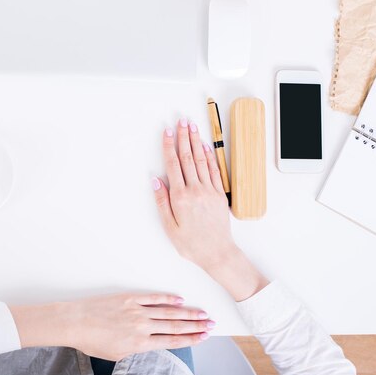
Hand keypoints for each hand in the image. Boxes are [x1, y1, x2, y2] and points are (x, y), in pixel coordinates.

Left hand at [10, 293, 212, 360]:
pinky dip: (168, 298)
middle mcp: (142, 326)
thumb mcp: (118, 354)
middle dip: (196, 326)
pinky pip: (153, 298)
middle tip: (211, 324)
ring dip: (188, 313)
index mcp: (140, 343)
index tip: (204, 337)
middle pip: (175, 326)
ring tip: (203, 313)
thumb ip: (138, 348)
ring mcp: (137, 310)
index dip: (191, 339)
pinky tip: (180, 299)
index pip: (172, 341)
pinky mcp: (129, 298)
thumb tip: (151, 342)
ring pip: (169, 312)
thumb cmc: (93, 340)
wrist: (76, 322)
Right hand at [152, 118, 267, 300]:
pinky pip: (214, 170)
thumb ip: (162, 201)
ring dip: (196, 142)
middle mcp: (195, 190)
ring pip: (201, 160)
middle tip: (181, 121)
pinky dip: (209, 156)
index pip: (173, 165)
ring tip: (192, 127)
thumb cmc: (191, 243)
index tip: (167, 132)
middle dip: (183, 137)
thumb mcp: (169, 226)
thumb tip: (155, 180)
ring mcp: (209, 190)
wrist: (217, 253)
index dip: (169, 146)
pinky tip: (205, 147)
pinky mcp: (219, 194)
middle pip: (187, 158)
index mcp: (180, 197)